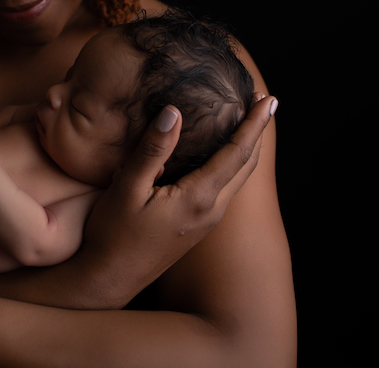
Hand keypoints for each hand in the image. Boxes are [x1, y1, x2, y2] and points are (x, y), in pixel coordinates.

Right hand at [80, 94, 276, 297]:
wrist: (110, 278)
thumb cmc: (113, 234)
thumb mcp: (127, 188)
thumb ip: (152, 150)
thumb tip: (173, 112)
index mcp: (199, 198)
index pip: (237, 153)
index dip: (254, 124)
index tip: (268, 100)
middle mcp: (211, 211)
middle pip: (246, 166)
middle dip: (257, 133)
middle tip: (264, 103)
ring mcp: (205, 222)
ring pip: (237, 179)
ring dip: (246, 149)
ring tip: (247, 124)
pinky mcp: (196, 227)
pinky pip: (224, 188)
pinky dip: (231, 164)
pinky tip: (218, 155)